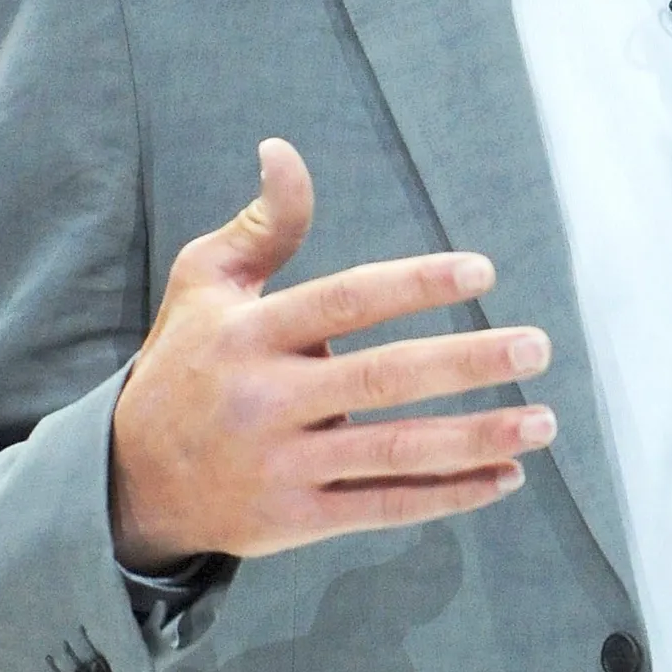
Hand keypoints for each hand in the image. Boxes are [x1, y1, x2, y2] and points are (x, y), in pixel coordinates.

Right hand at [110, 138, 555, 569]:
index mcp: (250, 332)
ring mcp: (281, 465)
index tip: (483, 272)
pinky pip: (383, 508)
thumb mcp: (205, 283)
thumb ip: (262, 224)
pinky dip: (449, 497)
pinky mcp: (292, 521)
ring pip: (394, 452)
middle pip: (382, 379)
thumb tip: (282, 150)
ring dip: (476, 437)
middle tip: (537, 347)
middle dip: (467, 362)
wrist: (129, 479)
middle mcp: (265, 399)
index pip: (346, 299)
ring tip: (542, 421)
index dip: (416, 284)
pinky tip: (504, 478)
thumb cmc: (186, 362)